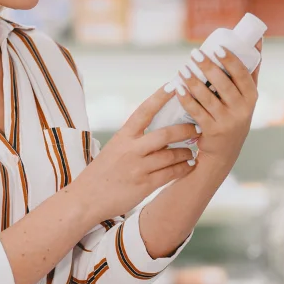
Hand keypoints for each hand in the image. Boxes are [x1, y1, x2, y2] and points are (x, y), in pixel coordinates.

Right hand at [67, 86, 199, 225]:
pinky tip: (189, 166)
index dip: (160, 96)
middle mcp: (131, 149)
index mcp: (123, 136)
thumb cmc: (101, 173)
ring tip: (192, 151)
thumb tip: (157, 129)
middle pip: (165, 134)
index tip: (174, 84)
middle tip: (197, 127)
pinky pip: (170, 174)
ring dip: (185, 152)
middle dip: (185, 129)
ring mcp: (138, 168)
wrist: (86, 199)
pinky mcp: (145, 185)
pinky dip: (183, 169)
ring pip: (171, 155)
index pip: (144, 111)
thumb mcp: (114, 148)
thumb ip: (133, 139)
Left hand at [173, 41, 261, 168]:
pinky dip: (186, 99)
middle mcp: (242, 110)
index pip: (243, 75)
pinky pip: (196, 112)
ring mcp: (227, 122)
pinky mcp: (212, 131)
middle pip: (223, 84)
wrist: (225, 152)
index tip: (218, 48)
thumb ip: (250, 71)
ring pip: (207, 97)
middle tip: (195, 54)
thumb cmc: (235, 115)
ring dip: (193, 81)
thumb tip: (257, 39)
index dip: (231, 60)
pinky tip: (178, 88)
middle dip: (208, 67)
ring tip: (183, 69)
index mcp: (252, 97)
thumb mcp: (247, 97)